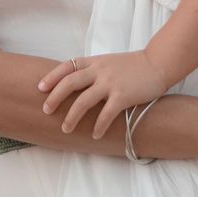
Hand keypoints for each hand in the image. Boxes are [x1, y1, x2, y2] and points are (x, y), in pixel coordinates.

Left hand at [38, 51, 169, 138]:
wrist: (157, 64)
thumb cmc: (133, 66)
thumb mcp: (108, 62)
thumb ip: (93, 70)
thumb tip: (75, 84)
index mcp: (94, 62)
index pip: (67, 66)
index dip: (51, 77)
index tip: (40, 88)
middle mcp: (99, 71)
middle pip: (69, 83)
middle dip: (55, 98)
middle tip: (46, 111)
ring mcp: (110, 83)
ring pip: (83, 101)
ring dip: (72, 117)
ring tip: (66, 129)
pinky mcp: (123, 95)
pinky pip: (106, 114)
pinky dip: (98, 126)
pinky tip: (95, 135)